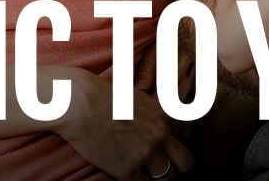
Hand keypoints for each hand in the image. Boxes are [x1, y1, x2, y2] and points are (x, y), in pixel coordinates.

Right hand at [57, 71, 192, 179]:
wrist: (80, 104)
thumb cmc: (103, 96)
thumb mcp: (139, 97)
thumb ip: (153, 112)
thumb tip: (157, 120)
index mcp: (165, 115)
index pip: (187, 136)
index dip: (177, 145)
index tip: (169, 149)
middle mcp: (160, 135)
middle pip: (185, 162)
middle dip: (177, 166)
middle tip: (164, 166)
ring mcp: (145, 153)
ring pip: (167, 177)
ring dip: (158, 177)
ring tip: (146, 173)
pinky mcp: (127, 169)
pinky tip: (129, 175)